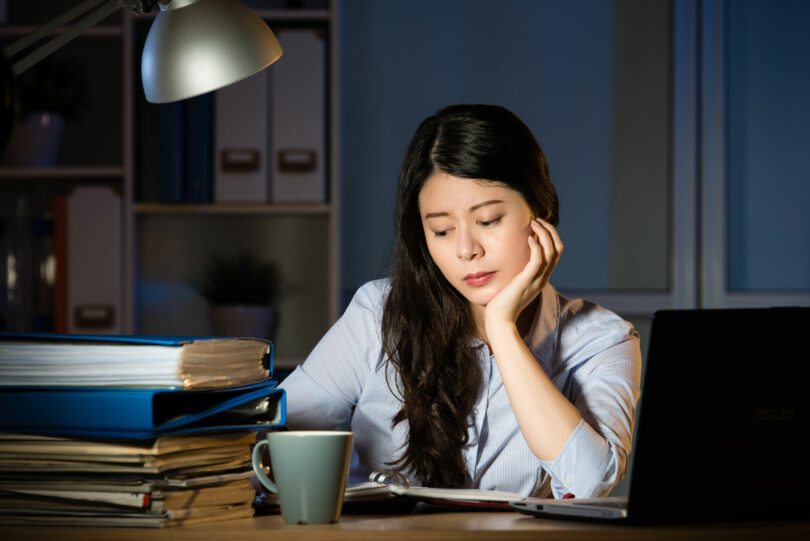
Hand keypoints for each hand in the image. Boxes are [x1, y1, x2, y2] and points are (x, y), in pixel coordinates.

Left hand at [484, 218, 563, 332]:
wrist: (500, 320)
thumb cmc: (502, 303)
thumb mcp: (514, 284)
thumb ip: (518, 273)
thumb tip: (513, 260)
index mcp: (541, 277)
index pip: (556, 253)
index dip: (551, 236)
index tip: (539, 225)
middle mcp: (543, 278)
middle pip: (558, 249)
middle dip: (551, 231)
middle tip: (538, 220)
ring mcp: (537, 280)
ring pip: (551, 252)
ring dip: (544, 234)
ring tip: (534, 223)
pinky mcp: (527, 281)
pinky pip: (538, 261)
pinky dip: (536, 246)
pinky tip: (528, 238)